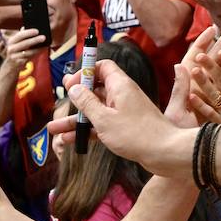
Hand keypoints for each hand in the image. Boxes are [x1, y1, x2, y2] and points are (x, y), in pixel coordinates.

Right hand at [3, 26, 47, 69]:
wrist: (10, 67)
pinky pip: (29, 58)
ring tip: (45, 45)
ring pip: (28, 52)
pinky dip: (36, 54)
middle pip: (24, 43)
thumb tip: (26, 26)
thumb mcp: (16, 44)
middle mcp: (11, 48)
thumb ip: (21, 36)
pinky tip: (41, 51)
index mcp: (11, 41)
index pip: (20, 35)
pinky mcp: (18, 63)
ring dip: (38, 48)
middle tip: (43, 37)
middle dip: (35, 40)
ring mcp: (14, 56)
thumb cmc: (16, 52)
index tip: (37, 30)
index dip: (29, 32)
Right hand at [49, 53, 196, 174]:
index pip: (102, 67)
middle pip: (95, 90)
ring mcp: (124, 112)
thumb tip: (73, 87)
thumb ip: (86, 102)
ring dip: (76, 119)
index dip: (85, 72)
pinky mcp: (126, 127)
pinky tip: (71, 140)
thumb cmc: (136, 134)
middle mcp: (122, 95)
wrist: (165, 153)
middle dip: (75, 99)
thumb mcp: (104, 119)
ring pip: (96, 110)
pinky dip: (88, 130)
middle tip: (60, 104)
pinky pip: (102, 124)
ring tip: (54, 129)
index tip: (71, 84)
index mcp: (120, 86)